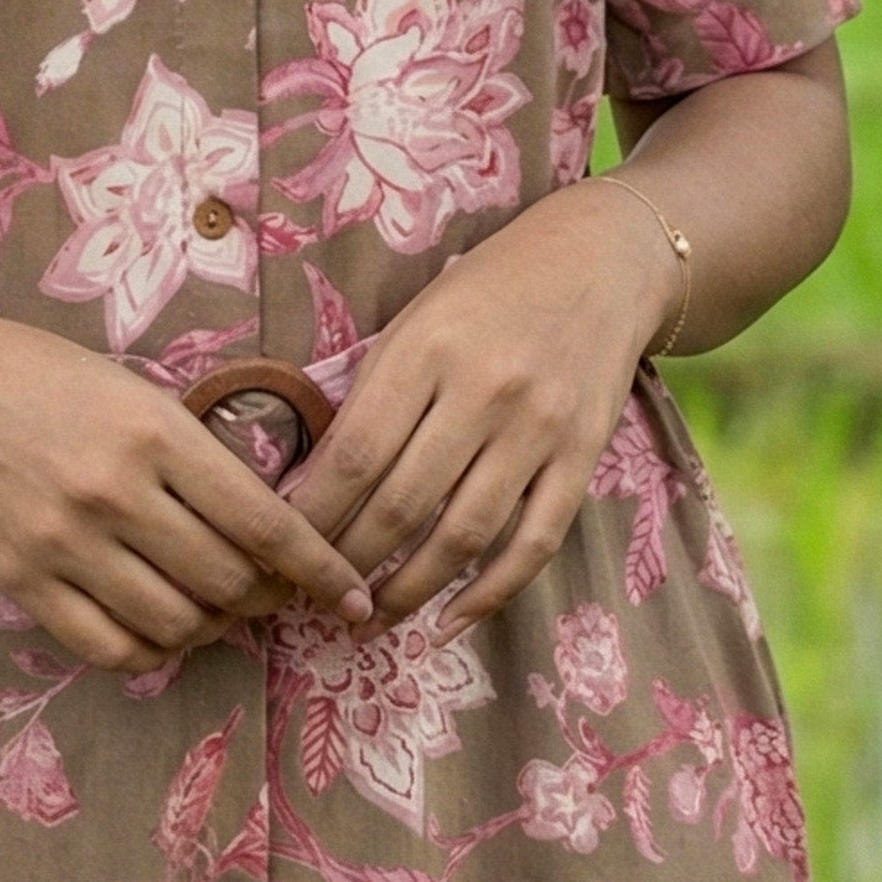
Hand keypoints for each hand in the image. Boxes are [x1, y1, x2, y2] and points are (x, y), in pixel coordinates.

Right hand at [0, 316, 375, 676]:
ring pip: (177, 623)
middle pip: (228, 583)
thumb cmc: (43, 377)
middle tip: (275, 594)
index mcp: (156, 433)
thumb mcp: (137, 393)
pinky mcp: (24, 582)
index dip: (322, 570)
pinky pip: (111, 649)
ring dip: (213, 628)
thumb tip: (268, 533)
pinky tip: (163, 632)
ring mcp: (66, 544)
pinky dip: (154, 652)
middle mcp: (115, 493)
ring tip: (215, 609)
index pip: (265, 523)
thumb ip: (198, 458)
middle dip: (269, 600)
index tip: (354, 596)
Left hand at [272, 181, 678, 637]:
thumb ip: (372, 395)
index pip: (353, 456)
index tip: (280, 551)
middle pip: (400, 505)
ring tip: (369, 621)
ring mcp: (540, 429)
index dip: (311, 517)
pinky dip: (488, 595)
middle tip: (315, 595)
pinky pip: (533, 544)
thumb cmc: (487, 290)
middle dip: (347, 563)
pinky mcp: (583, 457)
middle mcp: (484, 391)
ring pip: (461, 537)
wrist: (601, 259)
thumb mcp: (415, 319)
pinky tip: (448, 622)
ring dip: (408, 591)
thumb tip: (309, 487)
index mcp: (426, 348)